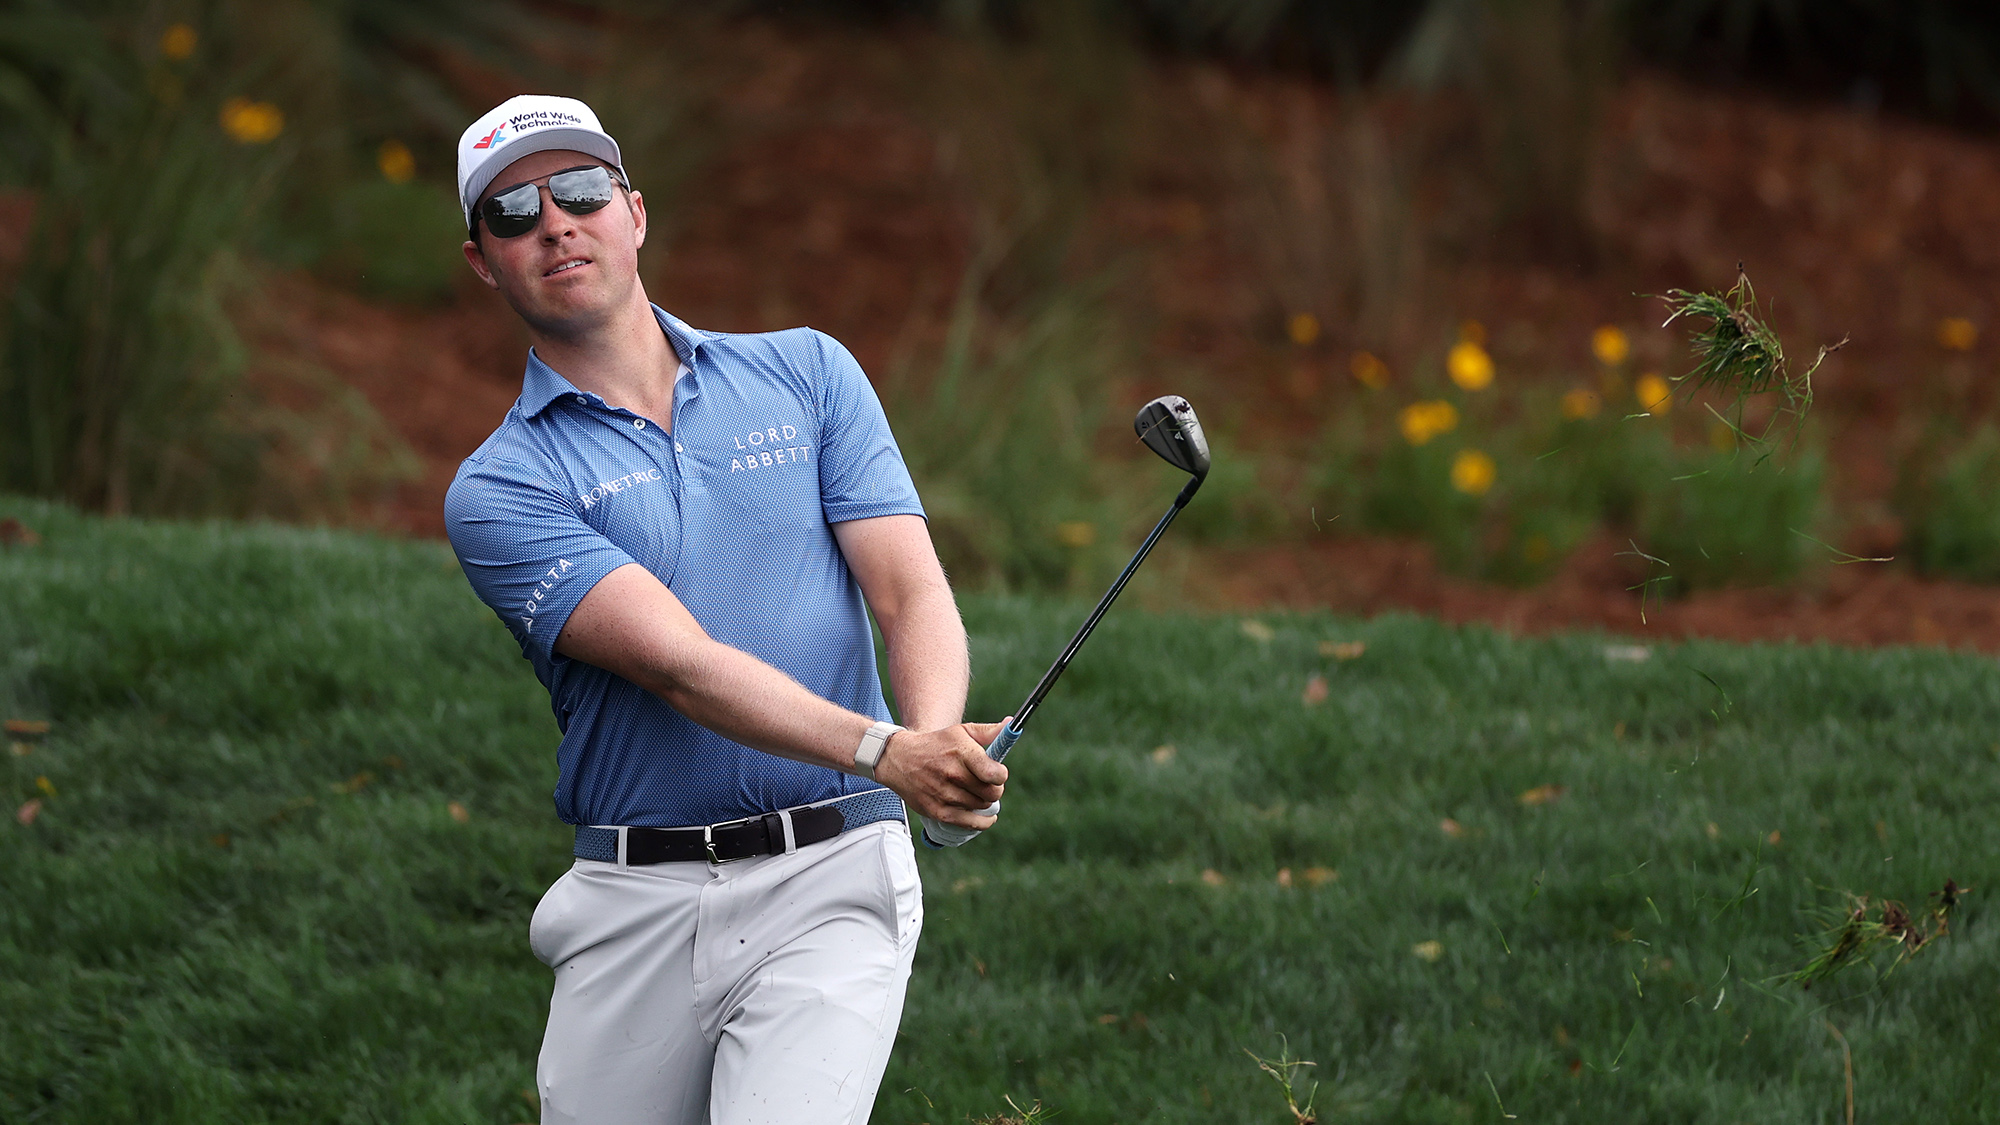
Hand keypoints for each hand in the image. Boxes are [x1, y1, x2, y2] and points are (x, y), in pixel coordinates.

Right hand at [873, 720, 1007, 828]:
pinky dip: (983, 822)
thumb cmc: (936, 744)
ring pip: (982, 806)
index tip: (997, 773)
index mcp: (961, 753)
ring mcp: (944, 795)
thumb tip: (1011, 724)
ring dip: (984, 801)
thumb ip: (989, 732)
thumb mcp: (961, 732)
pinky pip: (970, 823)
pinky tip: (988, 817)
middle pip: (992, 793)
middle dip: (994, 789)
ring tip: (976, 792)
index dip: (1001, 775)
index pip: (995, 774)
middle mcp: (953, 774)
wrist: (899, 759)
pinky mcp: (938, 811)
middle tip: (987, 783)